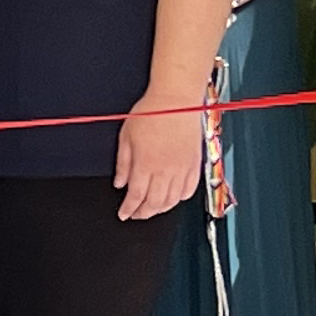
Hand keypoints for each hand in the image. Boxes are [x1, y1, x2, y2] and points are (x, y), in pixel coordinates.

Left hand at [115, 104, 205, 220]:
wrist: (176, 100)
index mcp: (146, 165)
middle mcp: (166, 171)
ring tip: (152, 209)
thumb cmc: (151, 112)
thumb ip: (123, 164)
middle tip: (136, 215)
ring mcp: (183, 169)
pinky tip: (174, 198)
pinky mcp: (195, 164)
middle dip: (143, 213)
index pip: (136, 197)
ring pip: (173, 200)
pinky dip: (181, 198)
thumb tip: (120, 183)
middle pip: (155, 203)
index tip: (123, 214)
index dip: (129, 209)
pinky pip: (190, 189)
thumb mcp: (126, 136)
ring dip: (161, 209)